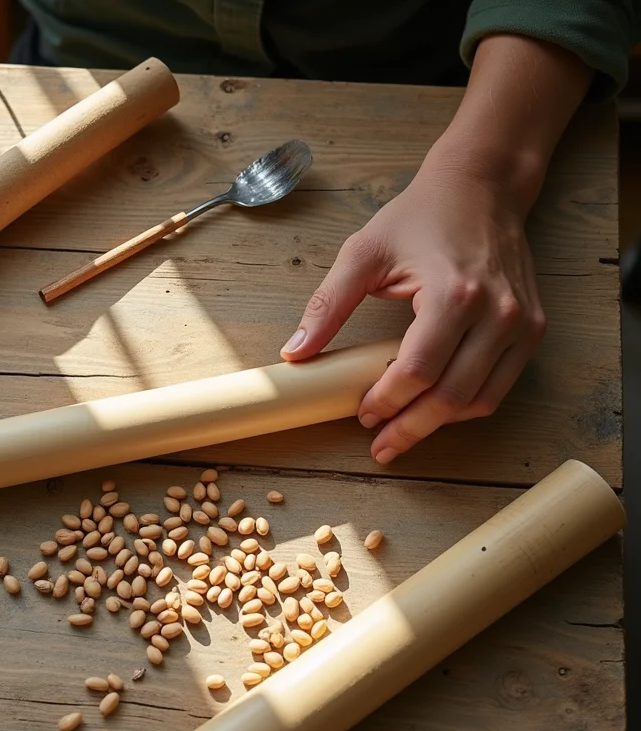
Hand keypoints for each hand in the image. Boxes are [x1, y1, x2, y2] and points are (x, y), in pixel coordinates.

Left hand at [280, 147, 545, 463]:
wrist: (481, 187)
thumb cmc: (420, 216)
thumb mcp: (363, 253)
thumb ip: (328, 305)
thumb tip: (295, 352)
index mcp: (454, 293)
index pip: (418, 371)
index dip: (387, 402)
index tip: (362, 415)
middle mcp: (497, 313)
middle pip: (452, 396)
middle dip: (411, 427)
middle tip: (380, 445)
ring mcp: (522, 324)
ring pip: (481, 400)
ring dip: (439, 424)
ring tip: (402, 433)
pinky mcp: (532, 328)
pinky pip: (500, 386)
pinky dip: (466, 405)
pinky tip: (434, 409)